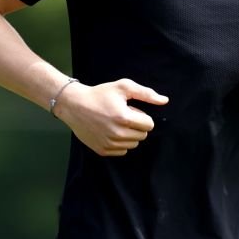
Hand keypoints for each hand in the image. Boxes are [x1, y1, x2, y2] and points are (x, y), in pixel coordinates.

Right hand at [53, 78, 167, 155]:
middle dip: (137, 126)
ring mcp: (109, 144)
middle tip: (123, 116)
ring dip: (130, 134)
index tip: (132, 111)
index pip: (149, 125)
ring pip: (134, 144)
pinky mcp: (102, 150)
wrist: (74, 105)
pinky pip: (122, 151)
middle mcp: (117, 134)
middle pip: (143, 135)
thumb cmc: (100, 94)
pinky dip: (120, 142)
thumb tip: (164, 101)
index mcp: (124, 118)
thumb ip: (146, 93)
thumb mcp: (123, 87)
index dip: (143, 116)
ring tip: (116, 123)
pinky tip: (111, 131)